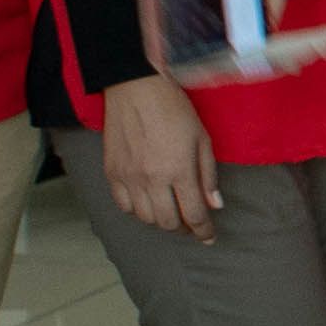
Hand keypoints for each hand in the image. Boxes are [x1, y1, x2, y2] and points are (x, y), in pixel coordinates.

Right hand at [96, 74, 221, 238]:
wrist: (135, 87)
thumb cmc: (174, 109)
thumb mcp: (202, 138)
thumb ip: (207, 175)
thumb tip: (213, 205)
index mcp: (179, 170)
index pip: (193, 215)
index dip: (204, 231)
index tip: (209, 237)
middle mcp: (152, 179)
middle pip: (168, 222)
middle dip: (183, 227)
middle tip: (191, 222)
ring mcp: (128, 177)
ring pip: (144, 218)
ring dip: (161, 220)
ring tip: (171, 211)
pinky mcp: (111, 172)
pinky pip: (123, 205)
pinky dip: (137, 209)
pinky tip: (147, 201)